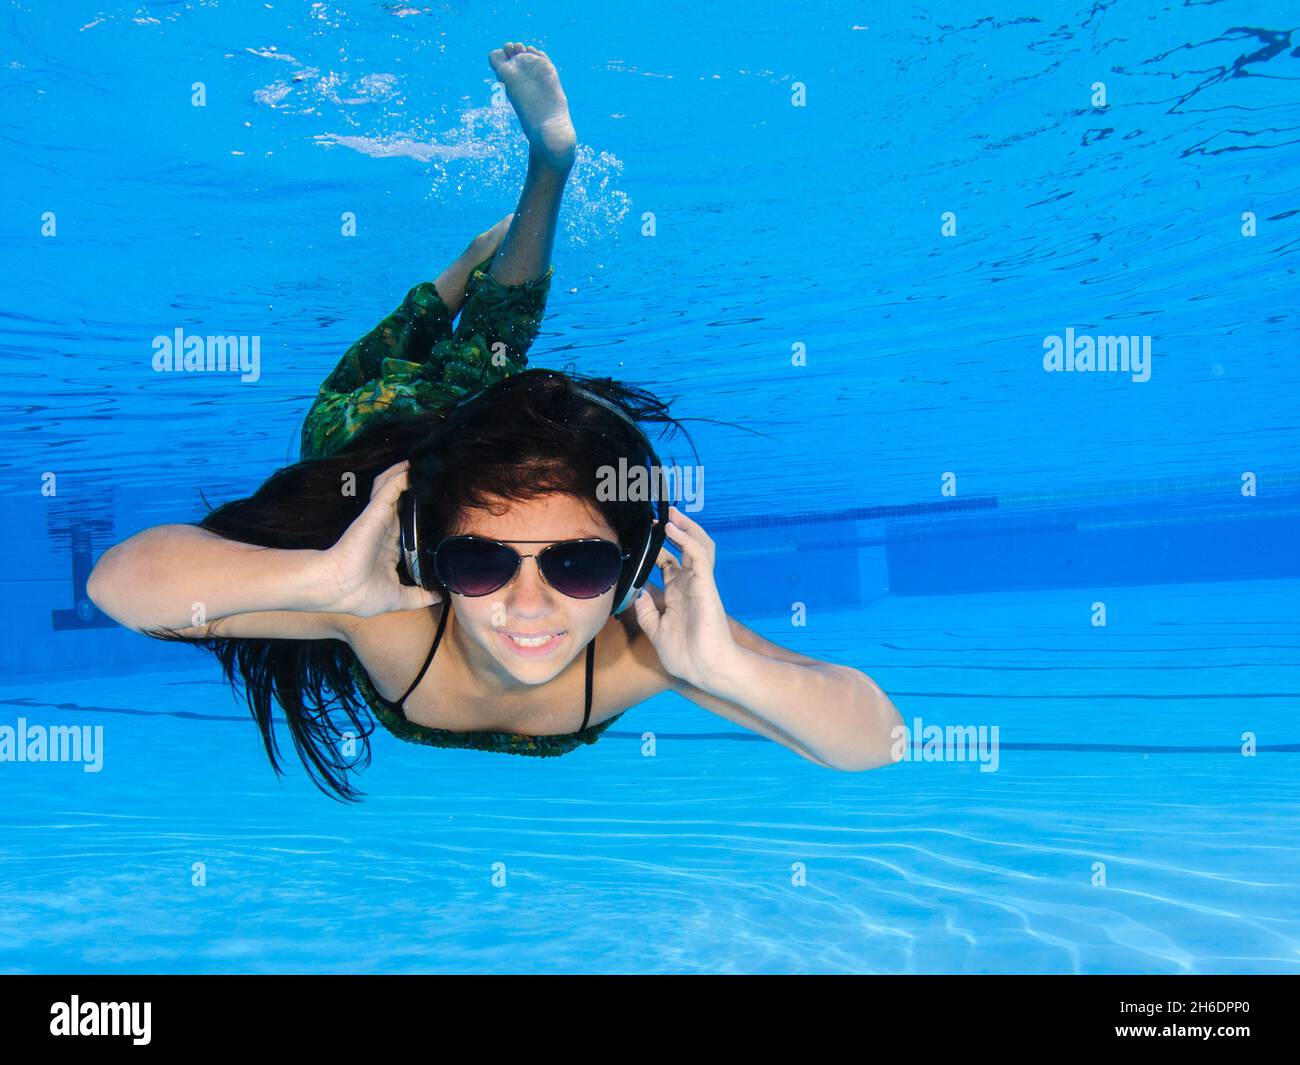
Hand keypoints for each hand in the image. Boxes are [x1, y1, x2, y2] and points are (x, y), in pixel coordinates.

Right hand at [318, 460, 442, 616]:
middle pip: (402, 501)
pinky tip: (413, 465)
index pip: (408, 525)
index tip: (440, 508)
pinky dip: (402, 475)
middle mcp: (385, 529)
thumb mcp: (399, 598)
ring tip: (425, 463)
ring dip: (407, 475)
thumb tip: (441, 596)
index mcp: (389, 547)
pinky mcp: (377, 511)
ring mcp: (380, 518)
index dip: (421, 514)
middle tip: (436, 477)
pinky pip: (391, 486)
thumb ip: (421, 595)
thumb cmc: (361, 594)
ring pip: (394, 488)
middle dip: (417, 488)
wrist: (340, 589)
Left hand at [632, 505, 740, 689]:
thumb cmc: (685, 655)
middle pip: (685, 548)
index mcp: (677, 594)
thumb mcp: (656, 630)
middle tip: (658, 515)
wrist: (704, 669)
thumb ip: (645, 611)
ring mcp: (698, 583)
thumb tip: (635, 592)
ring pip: (698, 545)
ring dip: (685, 527)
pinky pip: (698, 555)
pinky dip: (686, 539)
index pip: (668, 563)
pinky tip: (673, 529)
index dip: (658, 548)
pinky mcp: (705, 584)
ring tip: (670, 514)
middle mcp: (689, 585)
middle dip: (675, 530)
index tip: (643, 536)